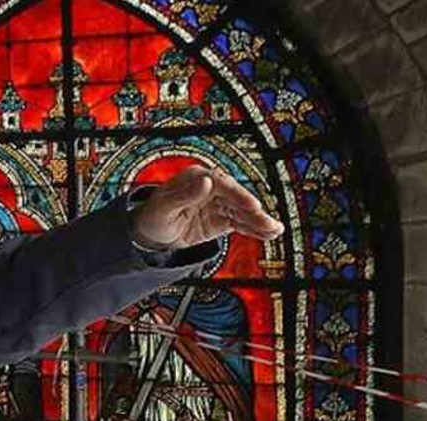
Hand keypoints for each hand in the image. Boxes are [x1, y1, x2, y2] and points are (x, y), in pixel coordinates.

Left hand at [132, 165, 283, 250]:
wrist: (150, 235)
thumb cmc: (152, 217)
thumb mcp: (164, 207)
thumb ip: (184, 195)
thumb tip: (206, 181)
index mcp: (196, 178)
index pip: (221, 183)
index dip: (237, 194)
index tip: (251, 204)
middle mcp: (210, 188)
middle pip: (236, 198)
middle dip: (253, 211)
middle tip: (267, 222)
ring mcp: (218, 204)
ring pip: (242, 211)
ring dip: (259, 221)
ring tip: (275, 230)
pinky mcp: (222, 219)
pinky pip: (240, 223)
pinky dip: (254, 229)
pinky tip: (269, 233)